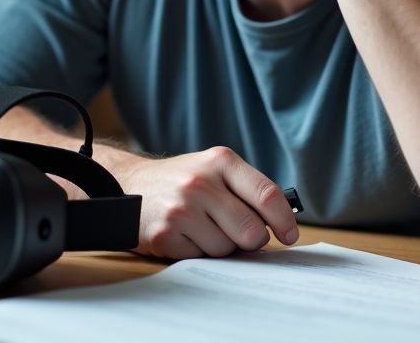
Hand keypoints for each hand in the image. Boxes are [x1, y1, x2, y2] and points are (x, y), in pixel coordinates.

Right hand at [118, 146, 298, 258]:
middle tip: (236, 233)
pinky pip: (201, 258)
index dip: (284, 220)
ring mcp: (181, 209)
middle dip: (250, 239)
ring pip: (227, 249)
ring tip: (202, 228)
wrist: (129, 184)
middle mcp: (201, 182)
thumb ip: (247, 190)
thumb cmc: (182, 182)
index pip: (267, 195)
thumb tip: (284, 223)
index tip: (290, 235)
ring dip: (221, 246)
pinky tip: (185, 235)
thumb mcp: (214, 170)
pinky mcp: (165, 234)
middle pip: (252, 231)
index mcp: (221, 161)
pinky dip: (198, 252)